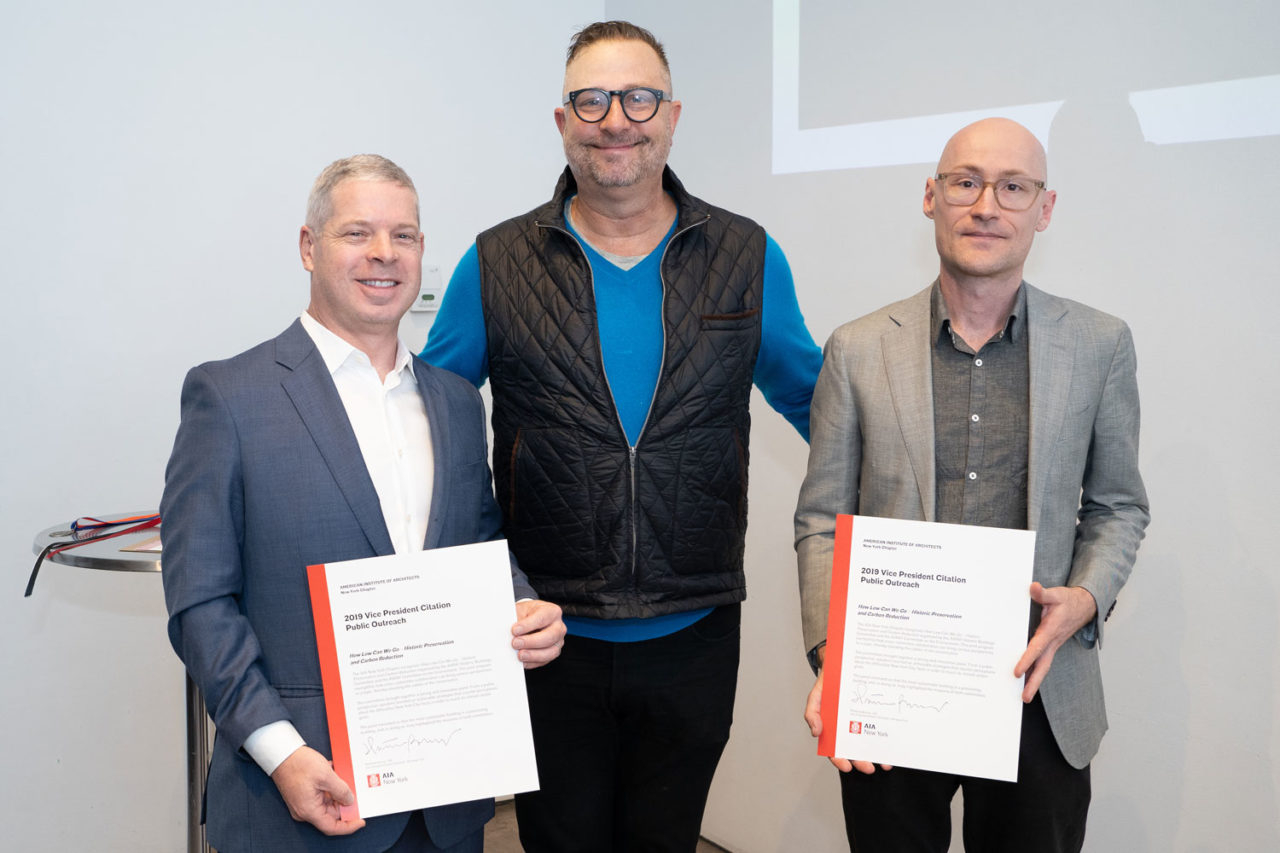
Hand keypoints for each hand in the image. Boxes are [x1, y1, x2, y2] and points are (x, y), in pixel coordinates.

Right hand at [270, 746, 364, 835]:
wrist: (281, 754)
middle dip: (345, 803)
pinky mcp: (303, 794)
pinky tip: (335, 773)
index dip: (348, 826)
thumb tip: (350, 801)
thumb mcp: (326, 776)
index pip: (331, 827)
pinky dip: (330, 786)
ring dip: (338, 791)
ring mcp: (303, 802)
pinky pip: (321, 795)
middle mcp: (305, 810)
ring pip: (328, 802)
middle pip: (331, 813)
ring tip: (345, 777)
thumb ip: (341, 790)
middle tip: (357, 791)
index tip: (361, 821)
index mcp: (309, 810)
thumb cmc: (298, 764)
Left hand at [512, 599, 565, 668]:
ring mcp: (558, 641)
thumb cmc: (526, 614)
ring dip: (534, 655)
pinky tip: (523, 661)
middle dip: (531, 642)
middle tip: (515, 643)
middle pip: (550, 636)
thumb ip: (516, 620)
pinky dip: (532, 662)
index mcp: (551, 611)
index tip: (515, 630)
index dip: (528, 625)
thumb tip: (507, 632)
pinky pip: (545, 661)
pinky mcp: (552, 653)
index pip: (542, 618)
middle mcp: (558, 626)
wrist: (529, 619)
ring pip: (551, 651)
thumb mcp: (521, 610)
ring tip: (520, 655)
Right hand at [804, 668, 891, 774]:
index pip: (834, 749)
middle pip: (854, 750)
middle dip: (861, 761)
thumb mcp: (816, 695)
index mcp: (832, 728)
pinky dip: (885, 739)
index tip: (847, 766)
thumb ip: (812, 713)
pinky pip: (880, 729)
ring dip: (877, 755)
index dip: (839, 760)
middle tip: (869, 767)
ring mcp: (862, 722)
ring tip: (885, 763)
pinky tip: (891, 745)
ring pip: (869, 743)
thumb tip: (815, 732)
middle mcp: (848, 728)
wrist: (842, 664)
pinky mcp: (874, 715)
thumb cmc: (828, 682)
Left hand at [1014, 582, 1097, 702]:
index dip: (1027, 660)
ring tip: (1023, 696)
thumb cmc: (1069, 601)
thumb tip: (1033, 588)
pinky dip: (1035, 670)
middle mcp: (1052, 642)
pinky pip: (1043, 661)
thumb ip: (1043, 593)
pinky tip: (1026, 678)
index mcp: (1051, 631)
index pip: (1037, 648)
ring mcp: (1053, 645)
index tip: (1017, 672)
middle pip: (1042, 667)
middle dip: (1034, 683)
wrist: (1085, 606)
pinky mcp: (1052, 645)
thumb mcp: (1056, 594)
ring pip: (1043, 666)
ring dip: (1034, 680)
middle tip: (1024, 698)